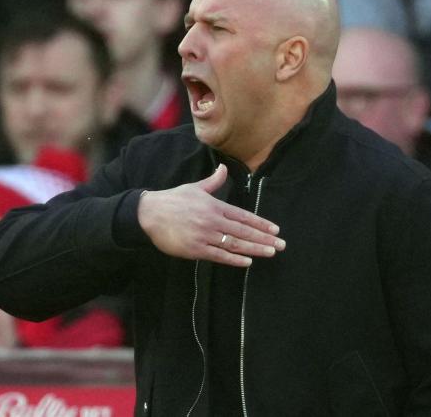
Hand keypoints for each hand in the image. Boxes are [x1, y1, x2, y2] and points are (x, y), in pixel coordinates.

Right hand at [137, 164, 284, 266]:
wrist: (149, 214)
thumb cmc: (173, 200)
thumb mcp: (195, 188)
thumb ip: (213, 181)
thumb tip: (224, 168)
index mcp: (215, 205)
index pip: (244, 216)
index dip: (261, 223)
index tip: (275, 230)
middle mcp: (213, 220)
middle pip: (244, 231)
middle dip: (264, 238)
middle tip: (281, 245)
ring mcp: (205, 235)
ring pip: (234, 244)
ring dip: (254, 249)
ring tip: (270, 252)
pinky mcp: (195, 249)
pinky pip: (218, 255)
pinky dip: (234, 259)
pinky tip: (247, 262)